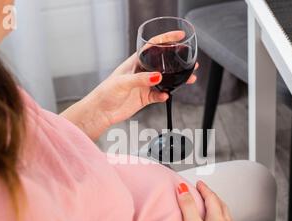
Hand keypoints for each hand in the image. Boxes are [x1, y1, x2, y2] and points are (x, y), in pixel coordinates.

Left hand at [61, 31, 197, 140]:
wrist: (101, 112)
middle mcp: (142, 72)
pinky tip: (166, 96)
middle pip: (163, 64)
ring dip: (176, 80)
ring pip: (165, 80)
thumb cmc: (106, 93)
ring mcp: (144, 85)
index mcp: (135, 62)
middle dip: (176, 62)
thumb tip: (157, 76)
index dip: (166, 40)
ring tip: (189, 79)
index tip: (179, 37)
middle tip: (190, 62)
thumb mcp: (123, 82)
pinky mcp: (145, 98)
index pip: (153, 46)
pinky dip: (164, 95)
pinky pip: (159, 95)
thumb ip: (141, 79)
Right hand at [177, 181, 237, 220]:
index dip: (205, 189)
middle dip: (214, 197)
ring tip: (219, 208)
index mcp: (217, 219)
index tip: (200, 184)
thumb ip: (188, 206)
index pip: (211, 198)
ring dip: (222, 210)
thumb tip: (183, 190)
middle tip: (208, 192)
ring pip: (229, 219)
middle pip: (222, 207)